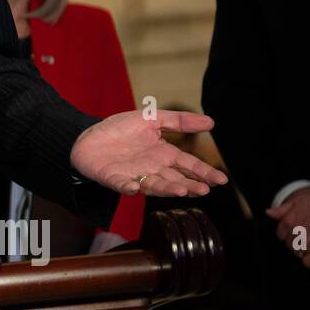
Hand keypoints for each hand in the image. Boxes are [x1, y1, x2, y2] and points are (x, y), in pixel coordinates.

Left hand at [70, 110, 227, 196]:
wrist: (88, 136)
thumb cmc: (121, 129)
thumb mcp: (152, 119)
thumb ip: (179, 121)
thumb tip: (211, 122)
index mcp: (164, 155)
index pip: (189, 165)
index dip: (204, 173)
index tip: (221, 180)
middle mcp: (153, 169)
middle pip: (175, 179)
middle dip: (189, 185)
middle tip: (204, 190)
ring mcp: (134, 175)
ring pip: (154, 185)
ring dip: (167, 189)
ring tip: (181, 191)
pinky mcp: (113, 178)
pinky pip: (121, 184)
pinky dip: (127, 187)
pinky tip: (133, 188)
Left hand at [265, 178, 309, 269]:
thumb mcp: (301, 200)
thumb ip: (283, 209)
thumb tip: (269, 213)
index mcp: (289, 219)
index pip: (281, 234)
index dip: (289, 235)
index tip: (297, 235)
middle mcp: (296, 230)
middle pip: (289, 245)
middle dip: (298, 243)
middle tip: (309, 240)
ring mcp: (307, 241)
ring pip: (297, 254)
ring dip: (305, 252)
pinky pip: (308, 262)